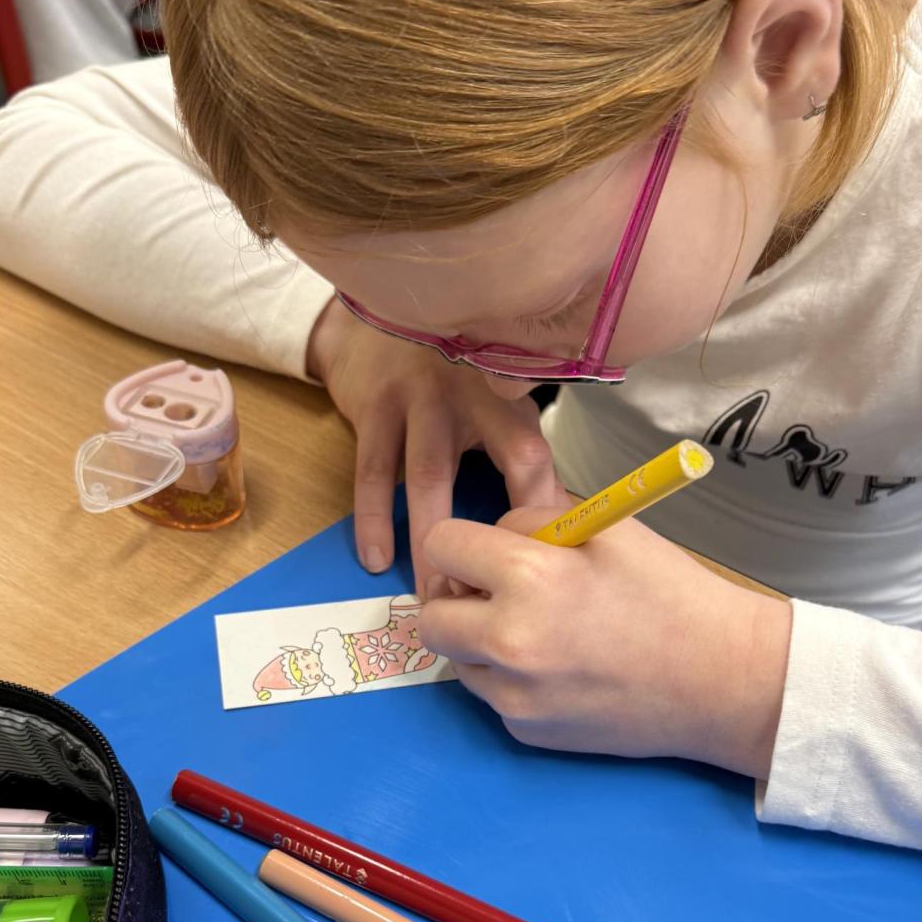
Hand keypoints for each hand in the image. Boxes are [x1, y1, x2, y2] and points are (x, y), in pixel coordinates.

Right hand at [306, 298, 563, 591]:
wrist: (368, 326)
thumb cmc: (443, 378)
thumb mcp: (488, 398)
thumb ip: (516, 449)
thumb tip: (553, 524)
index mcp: (510, 395)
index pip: (539, 454)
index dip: (541, 512)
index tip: (535, 566)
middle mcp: (476, 390)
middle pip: (506, 460)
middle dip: (499, 535)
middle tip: (491, 596)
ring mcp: (421, 395)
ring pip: (431, 476)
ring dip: (431, 540)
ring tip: (431, 595)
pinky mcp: (374, 405)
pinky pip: (373, 472)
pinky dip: (374, 518)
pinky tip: (375, 559)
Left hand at [419, 506, 792, 778]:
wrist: (722, 679)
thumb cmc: (670, 592)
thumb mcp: (606, 530)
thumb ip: (534, 520)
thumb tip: (487, 531)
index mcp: (528, 578)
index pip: (441, 547)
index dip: (461, 544)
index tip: (482, 552)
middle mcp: (509, 642)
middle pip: (432, 617)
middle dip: (456, 599)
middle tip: (495, 593)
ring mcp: (514, 696)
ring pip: (457, 658)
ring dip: (480, 640)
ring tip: (539, 629)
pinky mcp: (526, 731)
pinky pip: (493, 694)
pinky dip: (511, 678)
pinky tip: (563, 667)